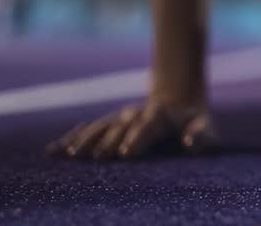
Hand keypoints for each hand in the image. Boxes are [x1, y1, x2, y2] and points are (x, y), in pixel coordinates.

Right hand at [46, 100, 215, 160]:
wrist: (178, 102)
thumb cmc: (194, 123)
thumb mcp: (206, 126)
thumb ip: (202, 135)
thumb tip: (190, 144)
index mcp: (161, 114)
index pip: (148, 125)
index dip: (137, 138)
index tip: (125, 153)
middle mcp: (137, 113)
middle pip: (120, 126)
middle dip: (108, 141)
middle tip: (95, 158)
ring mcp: (121, 118)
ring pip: (101, 127)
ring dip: (85, 140)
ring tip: (69, 155)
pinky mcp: (109, 125)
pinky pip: (89, 131)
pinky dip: (71, 139)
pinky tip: (54, 151)